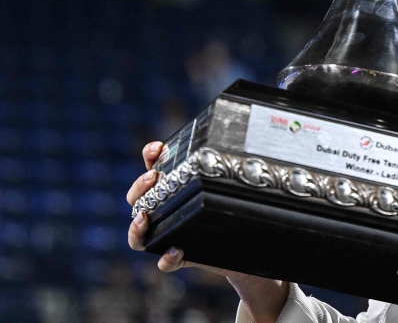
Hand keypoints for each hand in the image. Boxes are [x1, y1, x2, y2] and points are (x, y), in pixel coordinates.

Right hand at [126, 141, 289, 322]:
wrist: (250, 242)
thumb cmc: (238, 207)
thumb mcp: (234, 185)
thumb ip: (232, 169)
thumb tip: (250, 146)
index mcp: (177, 187)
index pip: (153, 168)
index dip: (150, 156)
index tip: (156, 148)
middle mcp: (166, 211)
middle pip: (136, 199)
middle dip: (139, 186)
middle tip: (154, 177)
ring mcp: (170, 235)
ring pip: (137, 236)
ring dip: (135, 227)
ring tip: (145, 217)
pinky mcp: (181, 258)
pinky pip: (165, 263)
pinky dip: (166, 259)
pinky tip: (176, 251)